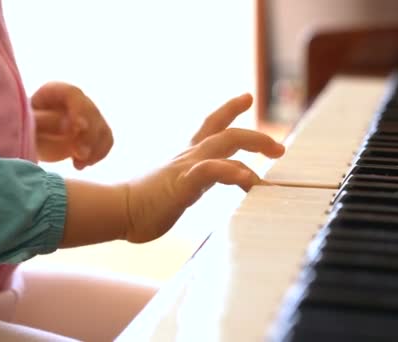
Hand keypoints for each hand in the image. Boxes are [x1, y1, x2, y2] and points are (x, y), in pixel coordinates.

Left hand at [31, 82, 112, 168]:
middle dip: (89, 136)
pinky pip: (106, 140)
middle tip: (80, 154)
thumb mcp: (26, 124)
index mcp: (56, 92)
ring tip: (78, 164)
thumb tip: (69, 126)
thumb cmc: (22, 128)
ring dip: (95, 148)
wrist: (27, 141)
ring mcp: (88, 117)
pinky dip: (99, 154)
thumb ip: (43, 122)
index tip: (79, 128)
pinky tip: (83, 164)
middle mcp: (76, 102)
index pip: (74, 95)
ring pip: (102, 129)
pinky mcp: (94, 134)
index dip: (80, 109)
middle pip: (92, 113)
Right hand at [124, 93, 284, 242]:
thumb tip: (212, 182)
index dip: (229, 109)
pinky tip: (246, 177)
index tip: (247, 97)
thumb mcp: (178, 187)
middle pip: (228, 132)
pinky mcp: (182, 184)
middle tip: (279, 148)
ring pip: (224, 143)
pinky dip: (230, 171)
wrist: (118, 210)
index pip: (211, 125)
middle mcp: (190, 155)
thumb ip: (196, 180)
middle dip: (257, 135)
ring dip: (253, 143)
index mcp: (188, 156)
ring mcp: (186, 167)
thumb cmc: (146, 203)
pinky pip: (210, 171)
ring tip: (275, 152)